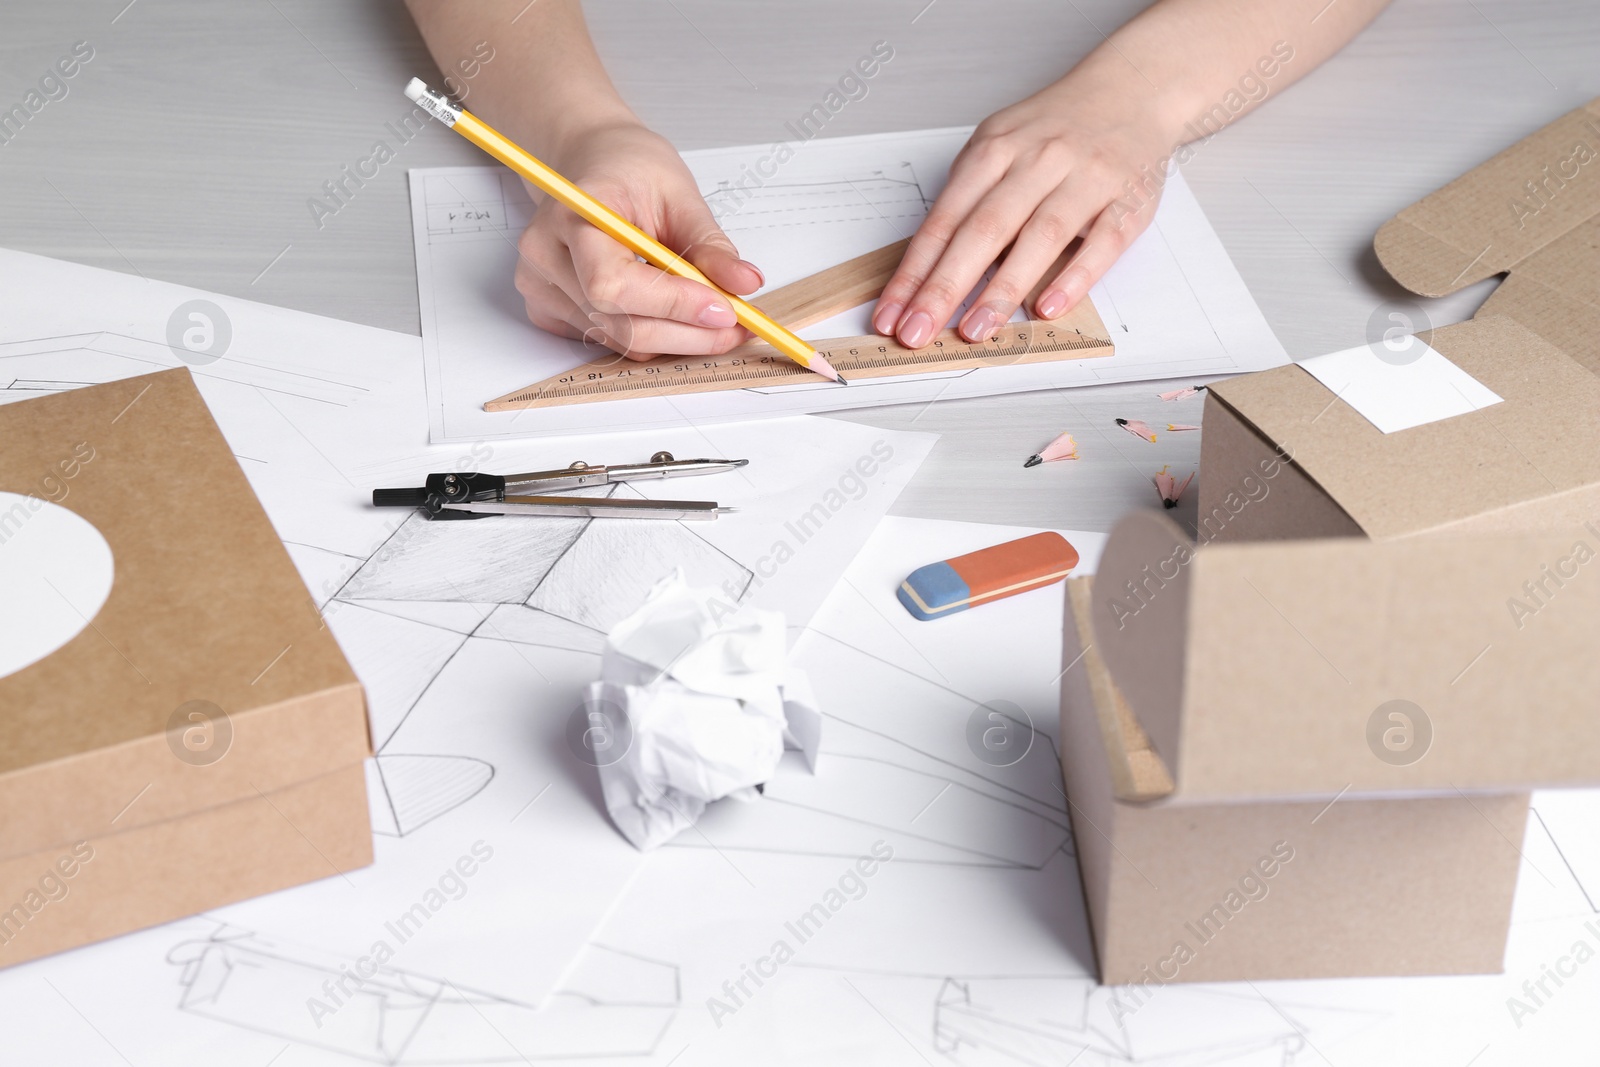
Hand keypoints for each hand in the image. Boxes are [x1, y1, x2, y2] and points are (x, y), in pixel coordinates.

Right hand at [514, 122, 763, 359]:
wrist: (592, 164)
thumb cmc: (628, 170)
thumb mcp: (679, 194)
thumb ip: (710, 244)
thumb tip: (744, 284)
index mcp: (572, 213)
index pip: (615, 283)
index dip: (673, 304)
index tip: (724, 308)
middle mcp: (546, 255)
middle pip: (620, 323)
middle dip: (688, 332)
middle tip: (736, 326)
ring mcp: (540, 287)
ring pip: (622, 340)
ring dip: (677, 337)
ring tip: (712, 314)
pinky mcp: (549, 311)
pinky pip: (612, 341)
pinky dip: (652, 334)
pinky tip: (673, 311)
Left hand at [873, 79, 1170, 347]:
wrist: (1132, 89)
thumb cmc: (1055, 130)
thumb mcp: (998, 145)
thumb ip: (970, 199)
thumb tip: (930, 268)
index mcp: (994, 150)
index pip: (943, 220)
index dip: (914, 272)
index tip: (892, 314)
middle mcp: (1038, 161)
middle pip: (983, 230)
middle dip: (945, 287)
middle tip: (918, 333)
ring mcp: (1086, 180)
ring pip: (1040, 237)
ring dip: (1003, 289)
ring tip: (974, 330)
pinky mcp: (1128, 201)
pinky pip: (1102, 242)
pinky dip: (1075, 277)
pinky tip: (1047, 308)